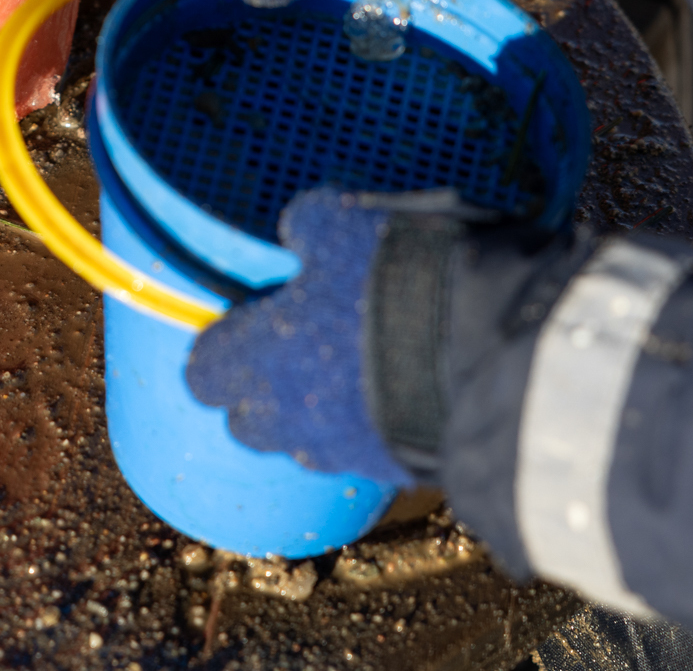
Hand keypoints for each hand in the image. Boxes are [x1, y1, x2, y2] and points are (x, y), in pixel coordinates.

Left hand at [184, 189, 415, 487]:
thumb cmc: (394, 278)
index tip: (243, 328)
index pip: (204, 373)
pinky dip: (374, 427)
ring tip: (359, 371)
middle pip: (250, 422)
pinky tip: (404, 391)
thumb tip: (296, 232)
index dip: (219, 352)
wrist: (488, 350)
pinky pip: (367, 450)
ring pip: (309, 442)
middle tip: (300, 352)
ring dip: (320, 414)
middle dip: (265, 393)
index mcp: (258, 357)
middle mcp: (289, 417)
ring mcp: (343, 453)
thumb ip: (308, 226)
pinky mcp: (396, 469)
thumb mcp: (343, 222)